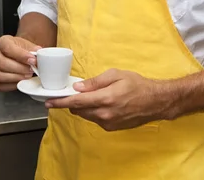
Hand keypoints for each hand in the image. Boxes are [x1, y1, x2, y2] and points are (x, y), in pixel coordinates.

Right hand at [0, 35, 40, 91]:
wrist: (19, 55)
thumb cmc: (22, 49)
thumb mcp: (28, 45)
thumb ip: (34, 49)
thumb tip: (40, 55)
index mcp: (2, 42)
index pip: (8, 48)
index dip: (21, 55)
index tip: (32, 60)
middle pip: (3, 63)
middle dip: (20, 68)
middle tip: (31, 70)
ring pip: (0, 76)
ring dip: (16, 77)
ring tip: (28, 75)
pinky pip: (1, 85)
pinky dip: (13, 85)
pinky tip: (22, 81)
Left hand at [45, 68, 168, 130]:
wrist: (154, 102)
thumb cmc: (136, 84)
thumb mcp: (116, 75)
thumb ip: (95, 81)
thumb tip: (78, 87)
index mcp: (104, 99)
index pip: (76, 101)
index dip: (60, 101)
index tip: (49, 102)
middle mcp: (104, 114)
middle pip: (78, 110)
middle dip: (71, 102)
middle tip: (68, 93)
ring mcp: (107, 123)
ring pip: (86, 115)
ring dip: (82, 107)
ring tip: (86, 97)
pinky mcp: (111, 128)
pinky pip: (95, 119)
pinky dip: (92, 112)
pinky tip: (99, 103)